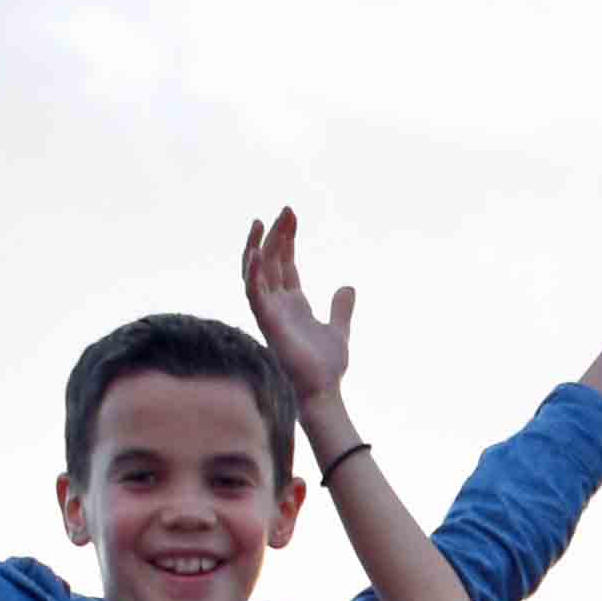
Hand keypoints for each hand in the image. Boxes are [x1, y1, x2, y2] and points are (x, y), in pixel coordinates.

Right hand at [239, 207, 355, 415]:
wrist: (324, 390)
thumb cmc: (326, 366)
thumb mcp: (339, 330)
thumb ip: (341, 308)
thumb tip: (348, 286)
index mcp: (292, 303)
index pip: (285, 263)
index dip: (287, 239)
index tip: (292, 216)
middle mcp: (277, 304)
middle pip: (271, 260)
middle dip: (276, 234)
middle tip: (286, 210)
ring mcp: (270, 312)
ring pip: (257, 272)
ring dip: (258, 246)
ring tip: (261, 222)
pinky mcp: (267, 322)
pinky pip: (254, 294)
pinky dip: (253, 273)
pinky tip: (256, 252)